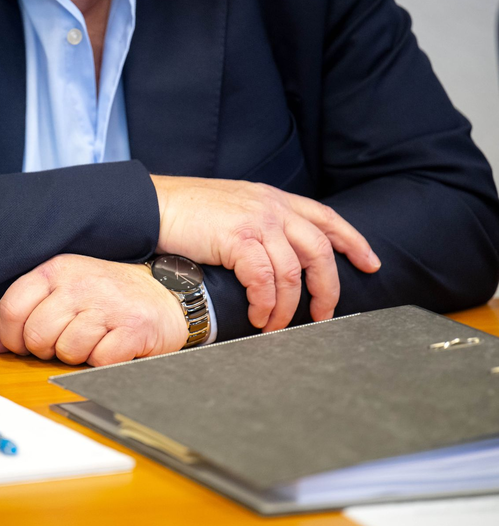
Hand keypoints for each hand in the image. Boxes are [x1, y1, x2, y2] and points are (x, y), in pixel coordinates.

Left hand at [0, 254, 187, 365]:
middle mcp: (80, 283)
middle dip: (48, 348)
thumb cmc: (110, 296)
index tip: (25, 342)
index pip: (12, 307)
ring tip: (95, 339)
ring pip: (66, 350)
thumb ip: (21, 315)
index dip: (12, 335)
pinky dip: (103, 361)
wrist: (167, 292)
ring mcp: (108, 304)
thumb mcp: (63, 293)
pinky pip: (99, 360)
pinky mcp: (132, 328)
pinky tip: (114, 345)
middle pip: (37, 335)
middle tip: (68, 339)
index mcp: (57, 270)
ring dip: (78, 355)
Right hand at [151, 176, 379, 330]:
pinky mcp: (238, 238)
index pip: (326, 218)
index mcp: (274, 199)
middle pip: (319, 251)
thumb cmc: (187, 212)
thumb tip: (272, 259)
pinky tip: (256, 315)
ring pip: (292, 273)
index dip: (352, 241)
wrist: (155, 205)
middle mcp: (272, 207)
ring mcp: (257, 221)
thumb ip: (258, 225)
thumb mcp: (233, 209)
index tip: (370, 263)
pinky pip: (264, 280)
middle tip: (322, 315)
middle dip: (327, 289)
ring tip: (274, 326)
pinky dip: (264, 303)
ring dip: (286, 307)